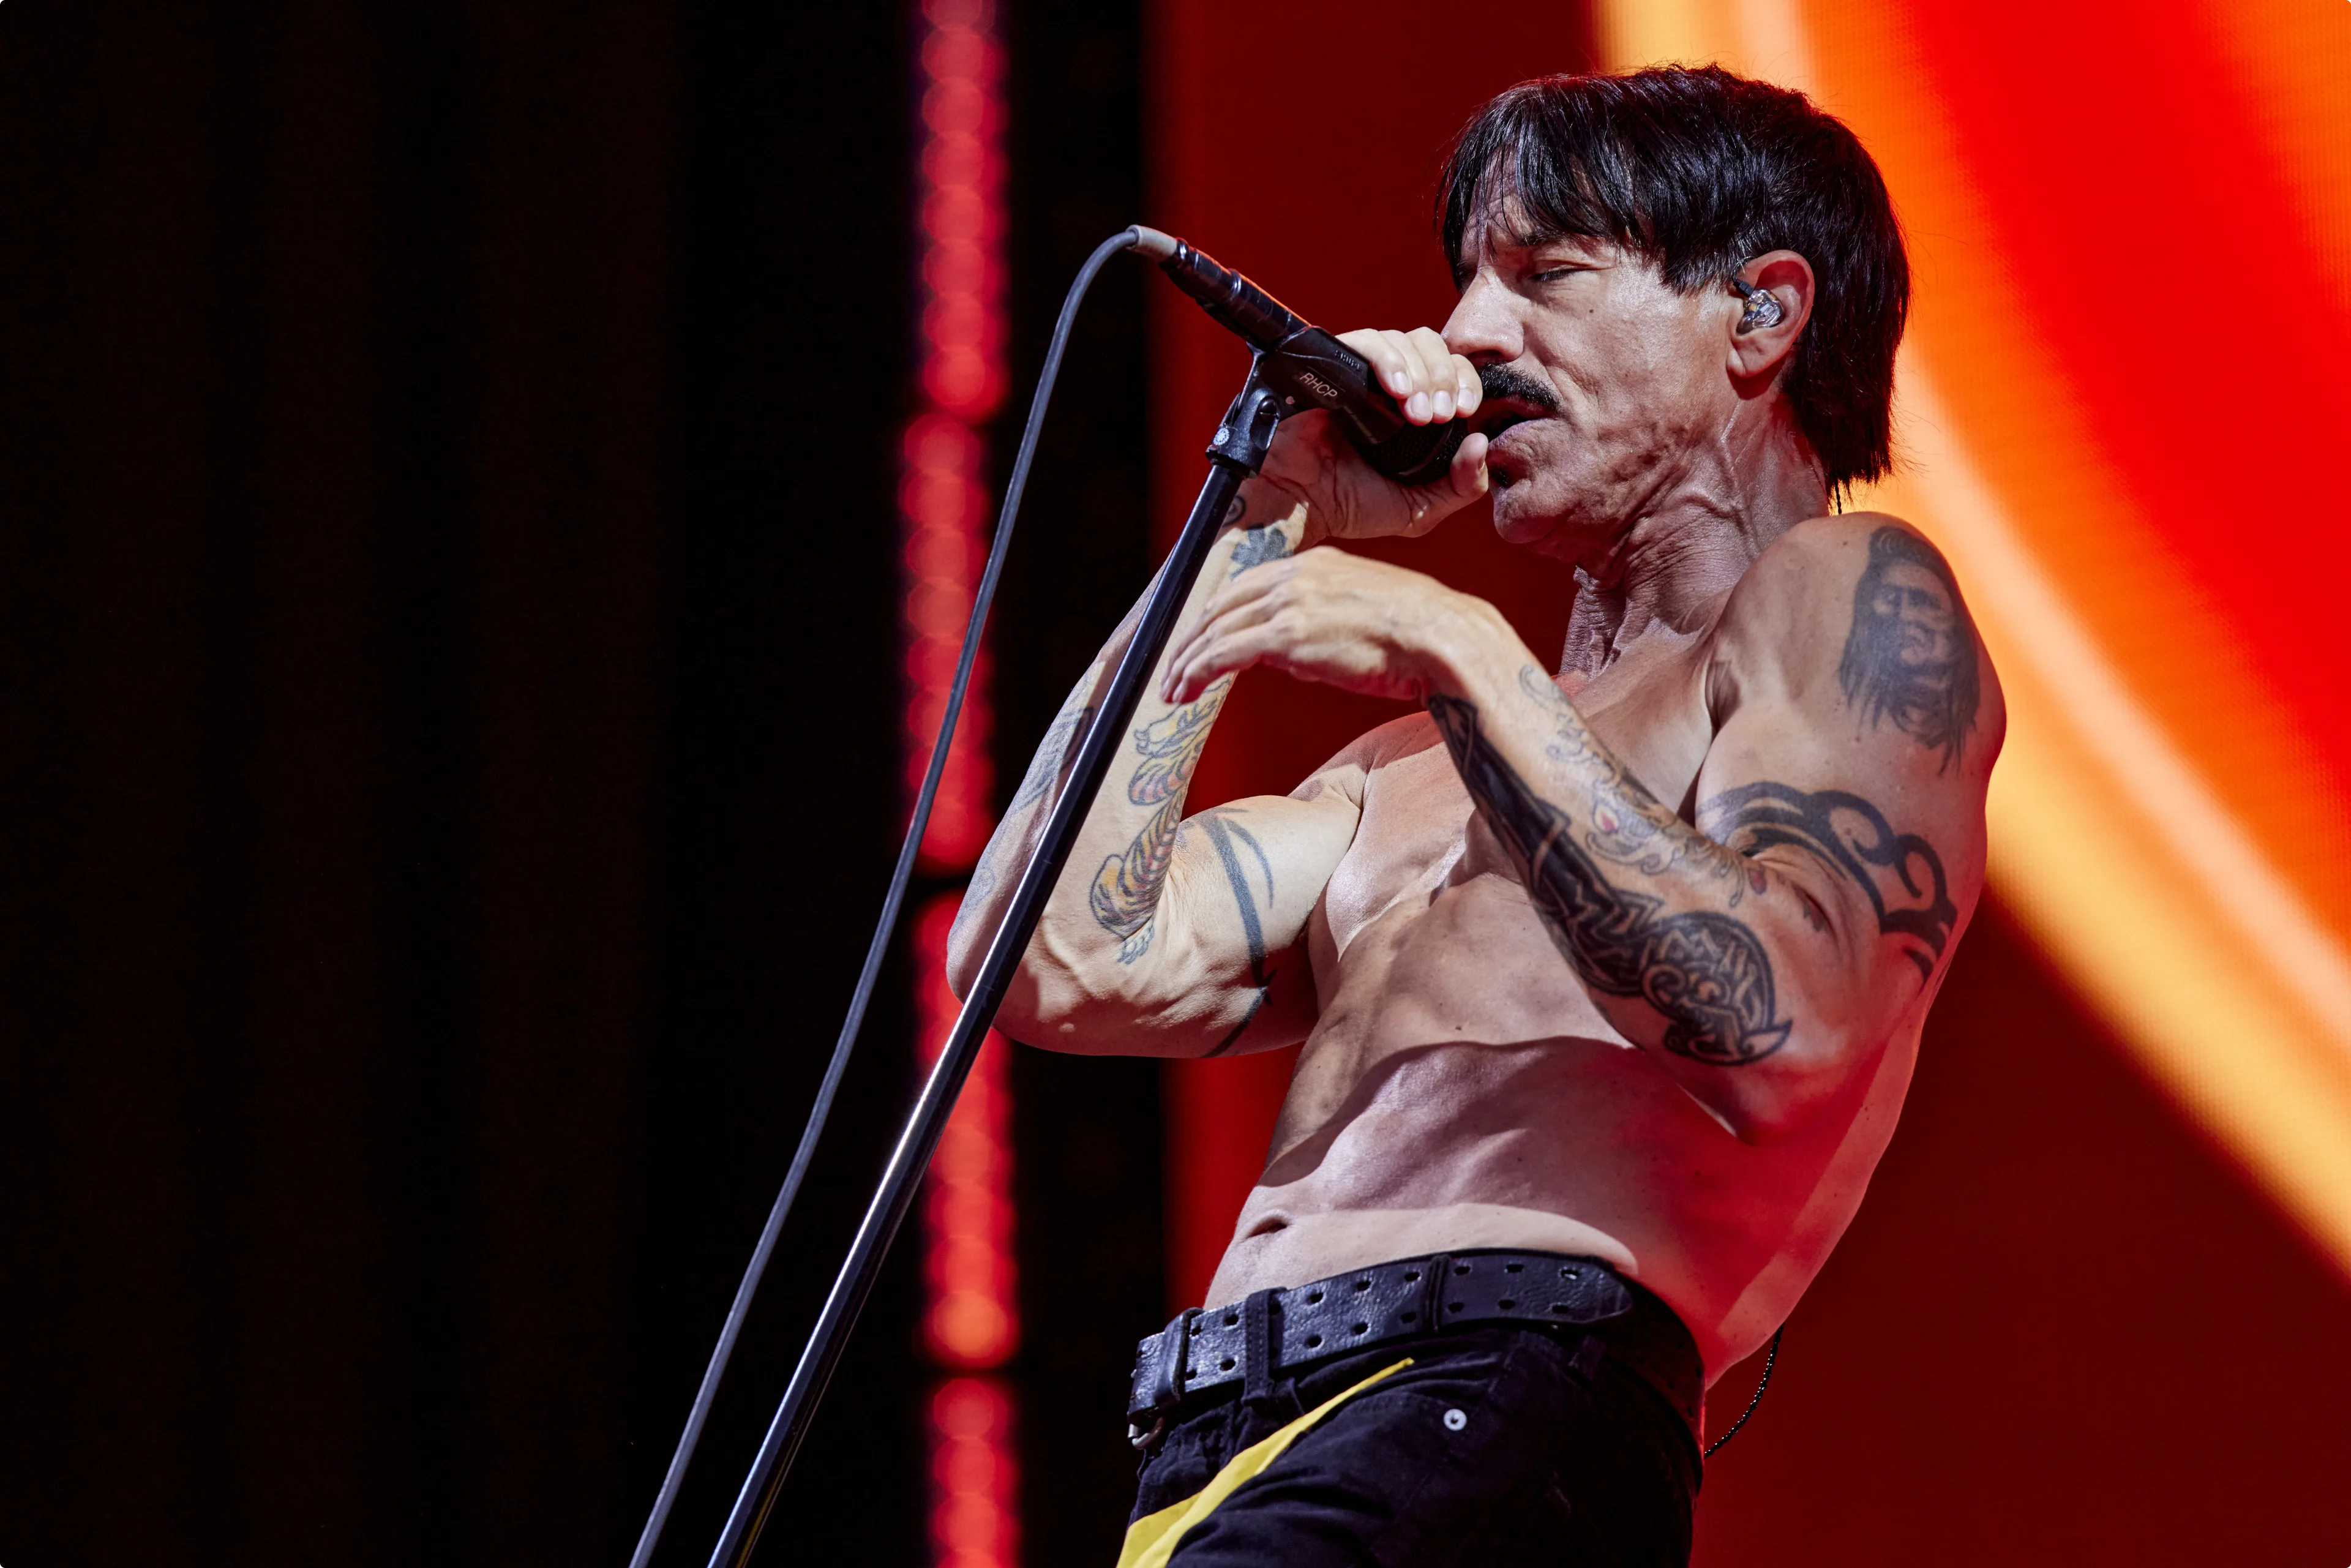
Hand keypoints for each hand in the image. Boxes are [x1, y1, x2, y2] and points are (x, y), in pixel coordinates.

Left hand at [1161, 547, 1508, 704]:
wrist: (1442, 640)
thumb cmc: (1413, 639)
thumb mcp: (1358, 613)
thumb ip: (1316, 618)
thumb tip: (1285, 650)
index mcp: (1313, 563)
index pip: (1245, 584)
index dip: (1214, 613)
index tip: (1199, 638)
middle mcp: (1295, 575)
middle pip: (1220, 603)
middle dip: (1189, 637)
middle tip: (1171, 665)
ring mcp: (1290, 603)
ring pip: (1215, 629)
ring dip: (1186, 660)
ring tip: (1171, 687)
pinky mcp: (1288, 635)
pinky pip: (1225, 654)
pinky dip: (1197, 672)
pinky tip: (1185, 692)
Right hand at [1251, 327, 1490, 545]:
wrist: (1299, 505)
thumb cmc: (1351, 507)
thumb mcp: (1421, 509)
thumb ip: (1463, 485)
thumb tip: (1481, 440)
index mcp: (1414, 408)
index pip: (1453, 370)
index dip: (1465, 381)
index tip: (1464, 409)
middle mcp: (1388, 384)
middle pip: (1432, 344)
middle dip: (1444, 376)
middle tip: (1436, 413)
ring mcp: (1360, 372)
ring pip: (1403, 339)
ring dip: (1419, 371)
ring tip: (1413, 410)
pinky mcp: (1332, 364)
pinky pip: (1366, 341)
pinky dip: (1388, 359)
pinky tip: (1393, 390)